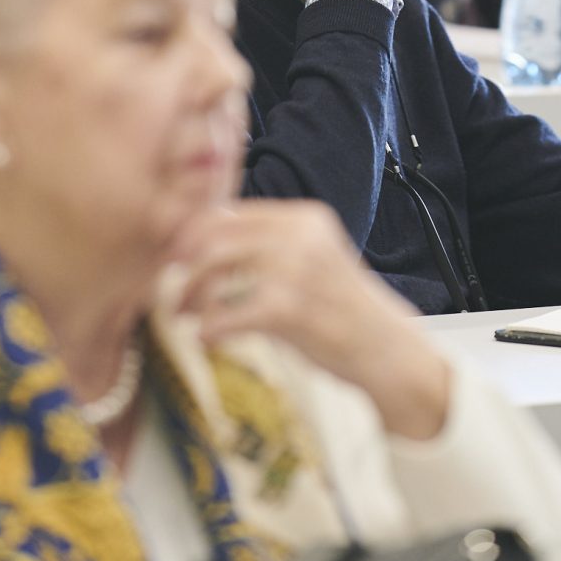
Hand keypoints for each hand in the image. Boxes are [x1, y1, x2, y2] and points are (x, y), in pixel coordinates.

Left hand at [178, 200, 450, 439]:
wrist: (385, 348)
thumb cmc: (339, 307)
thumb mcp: (311, 259)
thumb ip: (269, 246)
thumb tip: (202, 243)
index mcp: (304, 217)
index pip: (231, 212)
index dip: (194, 234)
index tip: (175, 257)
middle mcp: (301, 235)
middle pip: (216, 237)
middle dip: (186, 266)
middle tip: (176, 292)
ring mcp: (296, 271)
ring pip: (216, 270)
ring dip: (192, 296)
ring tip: (186, 315)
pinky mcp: (290, 310)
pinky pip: (228, 313)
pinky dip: (209, 327)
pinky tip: (207, 338)